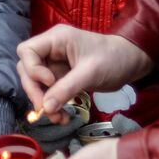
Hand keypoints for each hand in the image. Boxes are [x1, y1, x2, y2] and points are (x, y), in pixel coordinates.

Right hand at [17, 25, 152, 115]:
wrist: (132, 63)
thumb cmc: (114, 58)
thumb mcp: (90, 73)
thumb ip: (66, 88)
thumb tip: (46, 108)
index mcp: (56, 39)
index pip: (27, 51)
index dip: (32, 69)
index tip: (50, 82)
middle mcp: (52, 50)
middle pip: (27, 69)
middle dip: (35, 91)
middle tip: (46, 110)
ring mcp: (56, 64)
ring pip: (36, 84)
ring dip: (44, 102)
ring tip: (58, 118)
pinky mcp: (62, 77)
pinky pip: (49, 92)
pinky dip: (53, 105)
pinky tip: (63, 116)